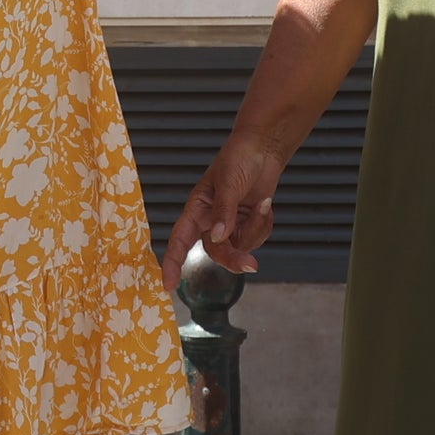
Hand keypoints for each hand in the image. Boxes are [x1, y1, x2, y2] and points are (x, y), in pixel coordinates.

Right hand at [163, 134, 282, 279]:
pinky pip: (256, 238)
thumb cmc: (239, 158)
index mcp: (197, 209)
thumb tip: (218, 237)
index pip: (180, 240)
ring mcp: (230, 225)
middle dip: (234, 258)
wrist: (263, 149)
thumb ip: (224, 211)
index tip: (169, 285)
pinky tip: (265, 204)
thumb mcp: (228, 182)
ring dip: (255, 230)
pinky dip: (264, 224)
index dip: (172, 263)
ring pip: (240, 247)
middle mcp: (210, 221)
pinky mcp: (247, 225)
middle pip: (216, 252)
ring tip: (263, 203)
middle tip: (252, 265)